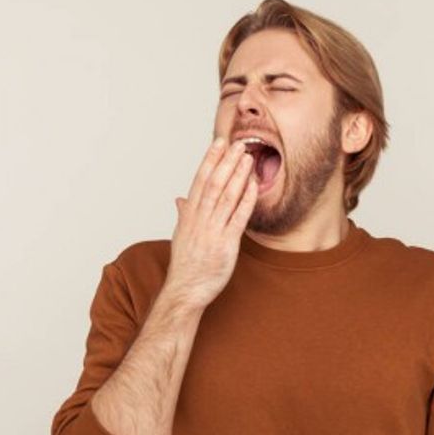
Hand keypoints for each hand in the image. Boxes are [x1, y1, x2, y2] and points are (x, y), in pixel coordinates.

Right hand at [163, 137, 257, 309]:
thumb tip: (180, 199)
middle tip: (238, 143)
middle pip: (213, 184)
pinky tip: (253, 186)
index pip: (199, 181)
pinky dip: (246, 201)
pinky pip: (237, 218)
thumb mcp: (181, 235)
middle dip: (226, 162)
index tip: (219, 143)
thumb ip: (184, 214)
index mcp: (189, 215)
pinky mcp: (226, 245)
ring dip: (237, 176)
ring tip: (248, 158)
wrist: (185, 291)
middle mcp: (199, 220)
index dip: (210, 160)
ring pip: (226, 197)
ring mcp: (212, 231)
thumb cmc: (185, 265)